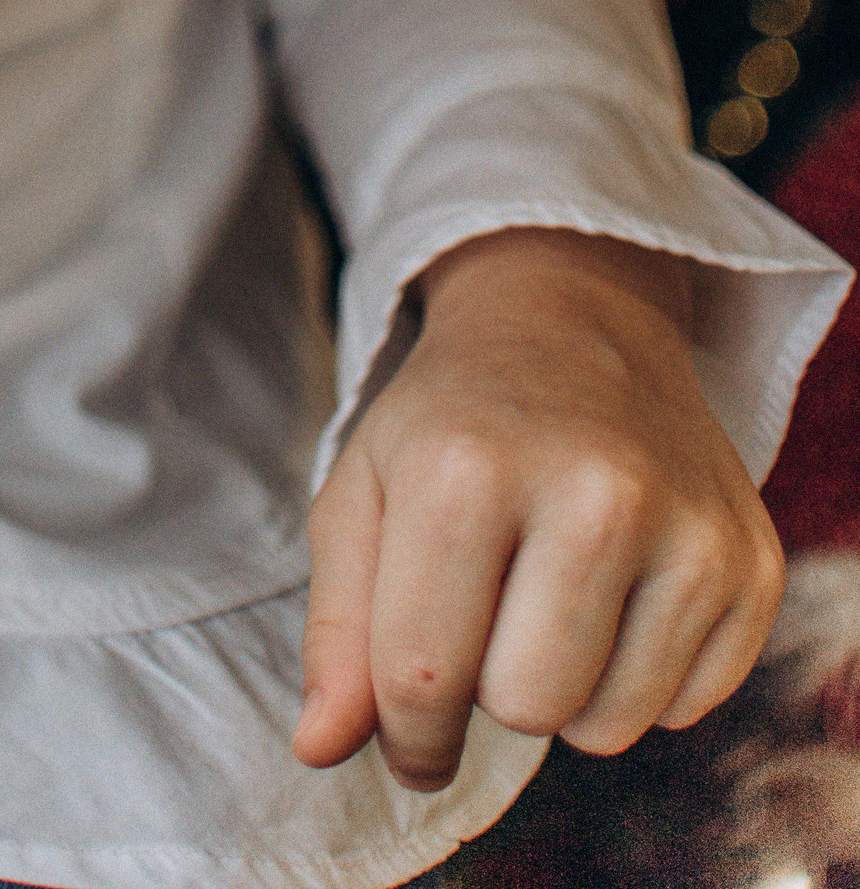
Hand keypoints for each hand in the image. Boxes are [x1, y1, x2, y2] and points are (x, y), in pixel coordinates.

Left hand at [292, 228, 783, 791]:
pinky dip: (641, 676)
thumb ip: (337, 628)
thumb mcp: (364, 491)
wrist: (571, 321)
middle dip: (491, 686)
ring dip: (567, 689)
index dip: (405, 735)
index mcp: (468, 468)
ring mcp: (687, 524)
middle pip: (525, 710)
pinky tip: (619, 591)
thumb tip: (320, 749)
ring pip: (608, 726)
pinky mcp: (750, 560)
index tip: (406, 734)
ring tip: (550, 595)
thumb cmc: (451, 419)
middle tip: (491, 605)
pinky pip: (686, 710)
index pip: (422, 678)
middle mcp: (592, 491)